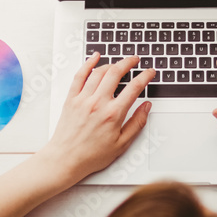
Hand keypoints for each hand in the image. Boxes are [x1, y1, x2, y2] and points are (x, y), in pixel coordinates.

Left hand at [39, 54, 154, 182]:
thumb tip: (146, 107)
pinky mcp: (71, 99)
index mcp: (113, 114)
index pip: (134, 87)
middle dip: (129, 62)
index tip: (150, 72)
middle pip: (116, 73)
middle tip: (135, 60)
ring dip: (112, 63)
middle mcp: (98, 103)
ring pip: (99, 72)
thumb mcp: (121, 144)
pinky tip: (94, 57)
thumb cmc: (91, 155)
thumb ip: (137, 123)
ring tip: (119, 62)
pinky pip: (79, 75)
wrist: (65, 159)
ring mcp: (83, 99)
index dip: (145, 76)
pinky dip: (88, 64)